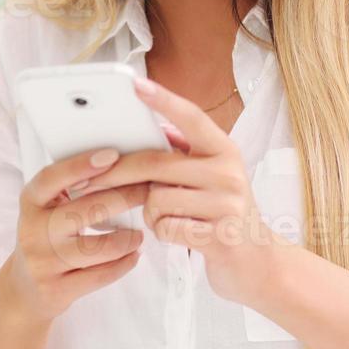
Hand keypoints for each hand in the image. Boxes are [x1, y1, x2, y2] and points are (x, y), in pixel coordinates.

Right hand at [7, 148, 149, 322]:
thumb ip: (71, 190)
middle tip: (148, 190)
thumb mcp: (47, 210)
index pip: (51, 178)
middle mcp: (32, 231)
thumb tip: (120, 165)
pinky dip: (123, 264)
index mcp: (30, 203)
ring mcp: (42, 262)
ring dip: (127, 240)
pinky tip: (133, 256)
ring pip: (97, 247)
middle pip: (84, 210)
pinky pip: (100, 275)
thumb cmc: (46, 238)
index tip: (113, 155)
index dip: (80, 165)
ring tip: (139, 235)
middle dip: (124, 197)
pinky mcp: (56, 289)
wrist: (25, 288)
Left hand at [82, 76, 284, 305]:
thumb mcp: (213, 176)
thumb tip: (155, 129)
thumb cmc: (224, 215)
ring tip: (168, 217)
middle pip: (157, 164)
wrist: (259, 263)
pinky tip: (178, 234)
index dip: (162, 100)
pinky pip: (166, 227)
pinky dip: (162, 232)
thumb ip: (186, 153)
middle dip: (118, 174)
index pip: (191, 117)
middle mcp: (229, 172)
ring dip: (150, 212)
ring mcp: (227, 204)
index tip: (135, 85)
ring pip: (157, 199)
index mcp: (224, 150)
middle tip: (89, 181)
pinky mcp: (220, 235)